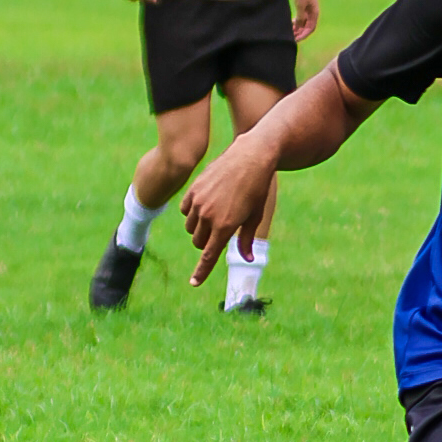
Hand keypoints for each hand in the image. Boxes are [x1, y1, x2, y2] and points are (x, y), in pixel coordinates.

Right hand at [180, 132, 276, 285]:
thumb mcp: (255, 216)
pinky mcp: (193, 190)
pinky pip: (185, 210)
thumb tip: (247, 259)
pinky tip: (205, 204)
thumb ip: (247, 239)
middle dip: (207, 243)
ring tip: (215, 214)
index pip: (209, 256)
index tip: (194, 283)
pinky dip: (192, 212)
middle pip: (198, 242)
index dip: (201, 272)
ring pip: (190, 227)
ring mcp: (198, 202)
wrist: (250, 157)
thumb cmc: (257, 189)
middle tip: (220, 231)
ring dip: (199, 228)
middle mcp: (209, 216)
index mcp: (225, 226)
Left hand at [291, 0, 319, 43]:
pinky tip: (291, 24)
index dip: (303, 35)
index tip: (295, 40)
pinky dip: (297, 22)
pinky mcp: (305, 7)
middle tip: (291, 38)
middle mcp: (313, 14)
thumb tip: (299, 28)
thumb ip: (300, 18)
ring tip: (290, 32)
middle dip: (300, 33)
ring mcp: (309, 11)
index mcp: (314, 14)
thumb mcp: (300, 6)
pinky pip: (302, 18)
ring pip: (304, 23)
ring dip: (298, 28)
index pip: (310, 29)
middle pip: (307, 28)